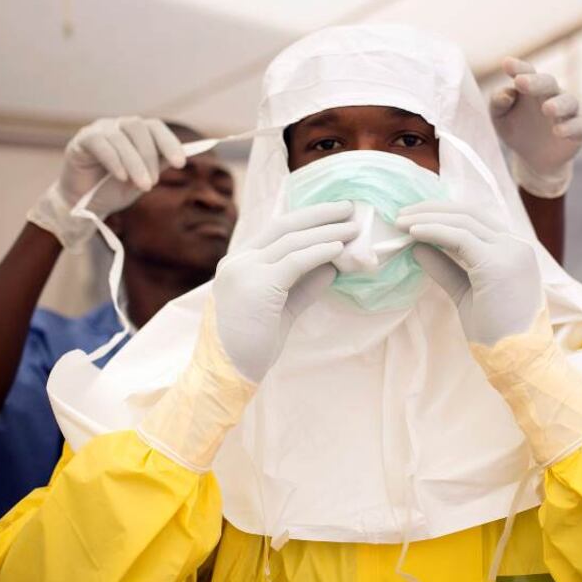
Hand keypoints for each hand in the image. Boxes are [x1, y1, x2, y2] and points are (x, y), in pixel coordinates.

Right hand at [27, 117, 186, 250]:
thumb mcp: (143, 179)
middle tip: (152, 184)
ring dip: (134, 162)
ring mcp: (99, 130)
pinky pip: (100, 144)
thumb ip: (159, 165)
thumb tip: (183, 157)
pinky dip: (114, 160)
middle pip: (138, 128)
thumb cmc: (114, 189)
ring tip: (141, 186)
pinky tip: (121, 177)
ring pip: (120, 137)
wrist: (84, 204)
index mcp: (135, 133)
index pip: (155, 127)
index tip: (181, 163)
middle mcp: (117, 126)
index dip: (169, 142)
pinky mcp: (81, 140)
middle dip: (150, 157)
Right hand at [213, 201, 358, 381]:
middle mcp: (238, 260)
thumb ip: (304, 286)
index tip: (334, 213)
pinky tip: (339, 249)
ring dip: (327, 232)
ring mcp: (245, 270)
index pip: (276, 229)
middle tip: (349, 208)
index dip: (307, 218)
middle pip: (284, 225)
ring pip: (292, 240)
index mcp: (239, 262)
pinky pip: (295, 261)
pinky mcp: (258, 285)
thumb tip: (332, 267)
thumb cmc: (252, 346)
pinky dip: (320, 252)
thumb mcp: (282, 310)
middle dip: (320, 214)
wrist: (228, 373)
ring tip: (353, 228)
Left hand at [397, 201, 541, 344]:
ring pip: (463, 220)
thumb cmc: (496, 333)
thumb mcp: (466, 292)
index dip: (443, 214)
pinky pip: (458, 237)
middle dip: (431, 209)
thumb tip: (418, 248)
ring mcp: (509, 251)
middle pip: (469, 213)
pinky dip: (433, 231)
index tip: (414, 217)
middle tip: (400, 215)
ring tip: (400, 222)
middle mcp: (516, 244)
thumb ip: (446, 268)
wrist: (518, 360)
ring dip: (428, 217)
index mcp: (514, 249)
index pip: (476, 219)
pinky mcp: (496, 263)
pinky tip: (413, 233)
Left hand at [489, 58, 581, 198]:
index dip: (518, 67)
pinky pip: (579, 125)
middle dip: (536, 82)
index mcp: (531, 87)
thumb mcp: (500, 118)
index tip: (506, 64)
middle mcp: (552, 94)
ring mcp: (568, 111)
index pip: (526, 72)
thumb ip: (497, 104)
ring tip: (547, 109)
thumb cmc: (516, 129)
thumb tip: (505, 94)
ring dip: (558, 104)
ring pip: (569, 102)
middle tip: (521, 82)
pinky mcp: (579, 130)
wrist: (534, 158)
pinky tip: (558, 131)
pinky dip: (570, 127)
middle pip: (548, 82)